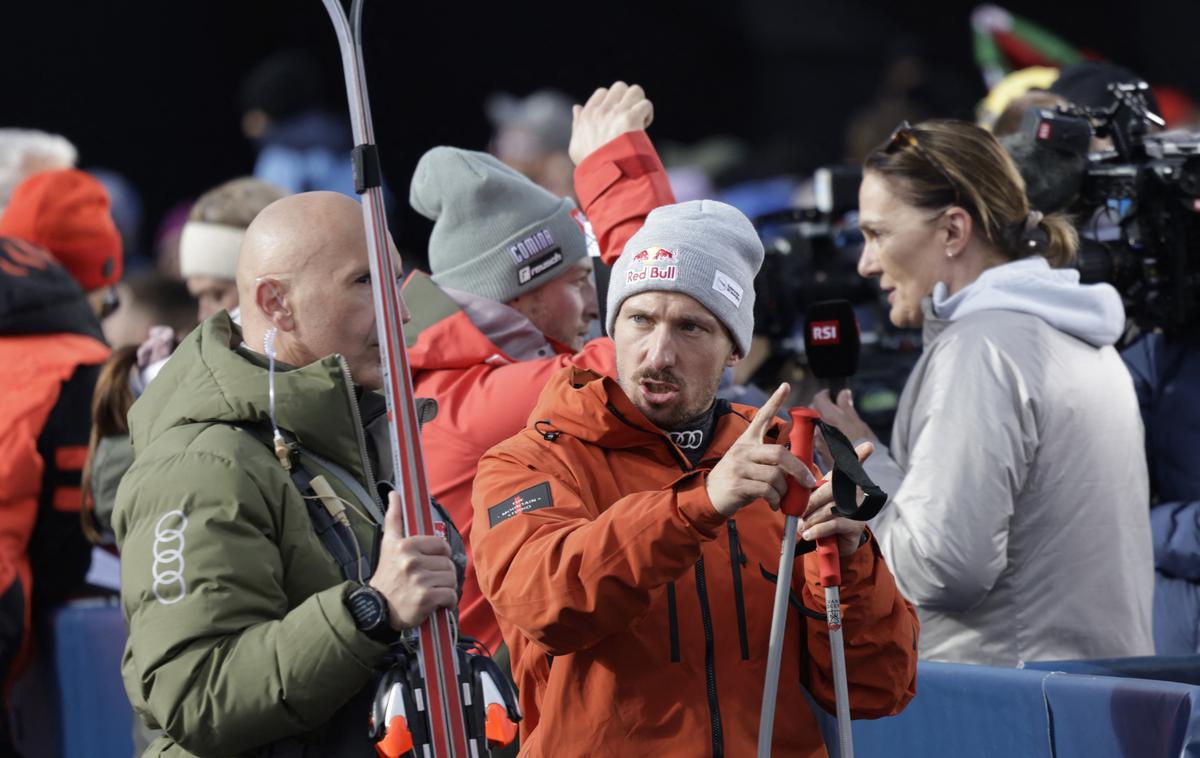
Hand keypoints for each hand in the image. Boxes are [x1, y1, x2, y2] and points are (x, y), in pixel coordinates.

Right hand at [369, 492, 458, 629]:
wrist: (376, 610)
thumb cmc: (386, 576)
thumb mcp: (387, 544)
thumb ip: (394, 518)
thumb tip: (395, 493)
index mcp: (405, 545)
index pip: (442, 546)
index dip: (439, 556)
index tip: (430, 564)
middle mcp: (412, 561)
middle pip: (448, 564)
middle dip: (442, 574)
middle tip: (429, 581)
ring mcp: (419, 580)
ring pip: (451, 579)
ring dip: (446, 588)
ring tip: (432, 591)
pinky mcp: (425, 599)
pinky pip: (451, 596)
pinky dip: (448, 602)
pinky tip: (437, 604)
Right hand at [568, 81, 653, 164]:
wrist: (605, 175)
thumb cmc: (591, 166)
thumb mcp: (576, 146)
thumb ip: (577, 125)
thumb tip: (577, 108)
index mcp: (588, 116)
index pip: (602, 93)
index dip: (612, 102)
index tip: (617, 119)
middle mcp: (602, 111)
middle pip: (619, 87)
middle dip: (627, 99)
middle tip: (630, 118)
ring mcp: (616, 113)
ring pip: (634, 90)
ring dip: (639, 103)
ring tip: (639, 120)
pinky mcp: (631, 118)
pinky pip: (645, 104)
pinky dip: (647, 114)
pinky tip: (644, 127)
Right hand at [706, 383, 816, 517]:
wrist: (709, 496)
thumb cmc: (736, 480)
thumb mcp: (748, 464)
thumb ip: (768, 461)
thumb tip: (797, 469)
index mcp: (747, 442)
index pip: (762, 417)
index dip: (774, 401)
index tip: (785, 386)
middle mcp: (743, 450)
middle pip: (779, 454)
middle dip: (798, 469)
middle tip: (808, 481)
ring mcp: (739, 467)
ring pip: (775, 475)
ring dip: (783, 490)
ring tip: (780, 497)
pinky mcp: (738, 484)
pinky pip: (767, 490)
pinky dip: (775, 500)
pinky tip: (774, 504)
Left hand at [798, 441, 875, 554]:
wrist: (834, 545)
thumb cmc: (823, 517)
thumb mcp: (816, 501)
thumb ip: (809, 490)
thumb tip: (795, 487)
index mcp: (845, 483)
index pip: (853, 466)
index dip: (860, 455)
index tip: (868, 446)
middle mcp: (856, 493)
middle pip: (830, 490)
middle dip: (810, 503)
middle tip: (798, 514)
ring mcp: (859, 509)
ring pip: (829, 508)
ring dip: (811, 519)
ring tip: (802, 527)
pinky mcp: (857, 526)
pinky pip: (833, 524)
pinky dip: (817, 530)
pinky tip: (808, 534)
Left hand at [812, 389, 875, 446]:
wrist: (862, 465)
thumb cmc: (862, 442)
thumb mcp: (856, 420)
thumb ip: (846, 405)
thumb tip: (843, 393)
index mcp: (827, 416)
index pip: (819, 399)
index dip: (825, 395)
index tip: (831, 395)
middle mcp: (818, 427)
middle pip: (813, 411)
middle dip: (821, 407)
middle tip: (833, 407)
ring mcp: (816, 439)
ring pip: (813, 424)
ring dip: (821, 420)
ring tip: (834, 422)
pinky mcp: (818, 450)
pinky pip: (816, 436)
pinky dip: (822, 432)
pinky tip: (832, 434)